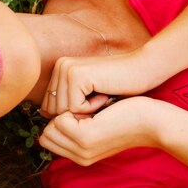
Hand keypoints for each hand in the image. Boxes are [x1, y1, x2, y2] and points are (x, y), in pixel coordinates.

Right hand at [39, 96, 161, 164]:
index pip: (48, 140)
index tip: (82, 114)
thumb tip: (52, 116)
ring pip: (51, 126)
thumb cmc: (127, 117)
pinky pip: (60, 118)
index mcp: (81, 156)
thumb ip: (76, 127)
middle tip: (86, 111)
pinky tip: (96, 106)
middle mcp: (80, 157)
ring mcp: (82, 149)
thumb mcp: (98, 125)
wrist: (153, 122)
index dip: (58, 122)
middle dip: (59, 118)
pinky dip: (74, 107)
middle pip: (46, 135)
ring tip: (91, 109)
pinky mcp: (86, 137)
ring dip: (66, 112)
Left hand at [41, 49, 158, 117]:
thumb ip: (65, 103)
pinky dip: (92, 108)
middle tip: (99, 99)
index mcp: (59, 70)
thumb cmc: (119, 88)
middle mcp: (59, 66)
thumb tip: (44, 121)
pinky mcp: (76, 75)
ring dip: (86, 112)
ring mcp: (66, 68)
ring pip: (63, 111)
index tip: (93, 103)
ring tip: (102, 95)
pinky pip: (75, 108)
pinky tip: (105, 93)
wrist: (144, 71)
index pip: (49, 108)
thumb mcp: (86, 95)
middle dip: (78, 114)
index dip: (72, 116)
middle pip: (53, 111)